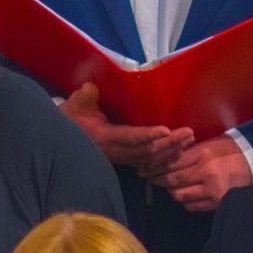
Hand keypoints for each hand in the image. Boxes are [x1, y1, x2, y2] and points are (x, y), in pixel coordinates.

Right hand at [61, 82, 193, 172]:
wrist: (64, 139)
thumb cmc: (73, 117)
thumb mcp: (76, 103)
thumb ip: (85, 96)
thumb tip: (92, 88)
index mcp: (104, 136)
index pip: (129, 137)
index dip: (148, 135)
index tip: (166, 130)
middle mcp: (115, 151)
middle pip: (146, 152)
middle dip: (169, 144)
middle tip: (187, 133)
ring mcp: (122, 158)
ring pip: (150, 160)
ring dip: (170, 151)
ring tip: (188, 140)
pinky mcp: (127, 159)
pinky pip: (149, 164)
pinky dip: (164, 159)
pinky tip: (178, 152)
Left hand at [145, 136, 252, 212]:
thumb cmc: (229, 152)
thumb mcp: (209, 146)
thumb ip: (188, 154)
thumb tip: (165, 160)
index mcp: (203, 155)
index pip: (172, 163)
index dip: (156, 167)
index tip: (145, 169)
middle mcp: (206, 173)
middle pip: (173, 180)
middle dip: (159, 180)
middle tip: (151, 179)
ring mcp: (211, 190)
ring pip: (180, 195)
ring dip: (173, 192)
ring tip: (172, 187)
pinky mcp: (216, 202)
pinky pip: (192, 206)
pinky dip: (186, 201)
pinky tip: (188, 194)